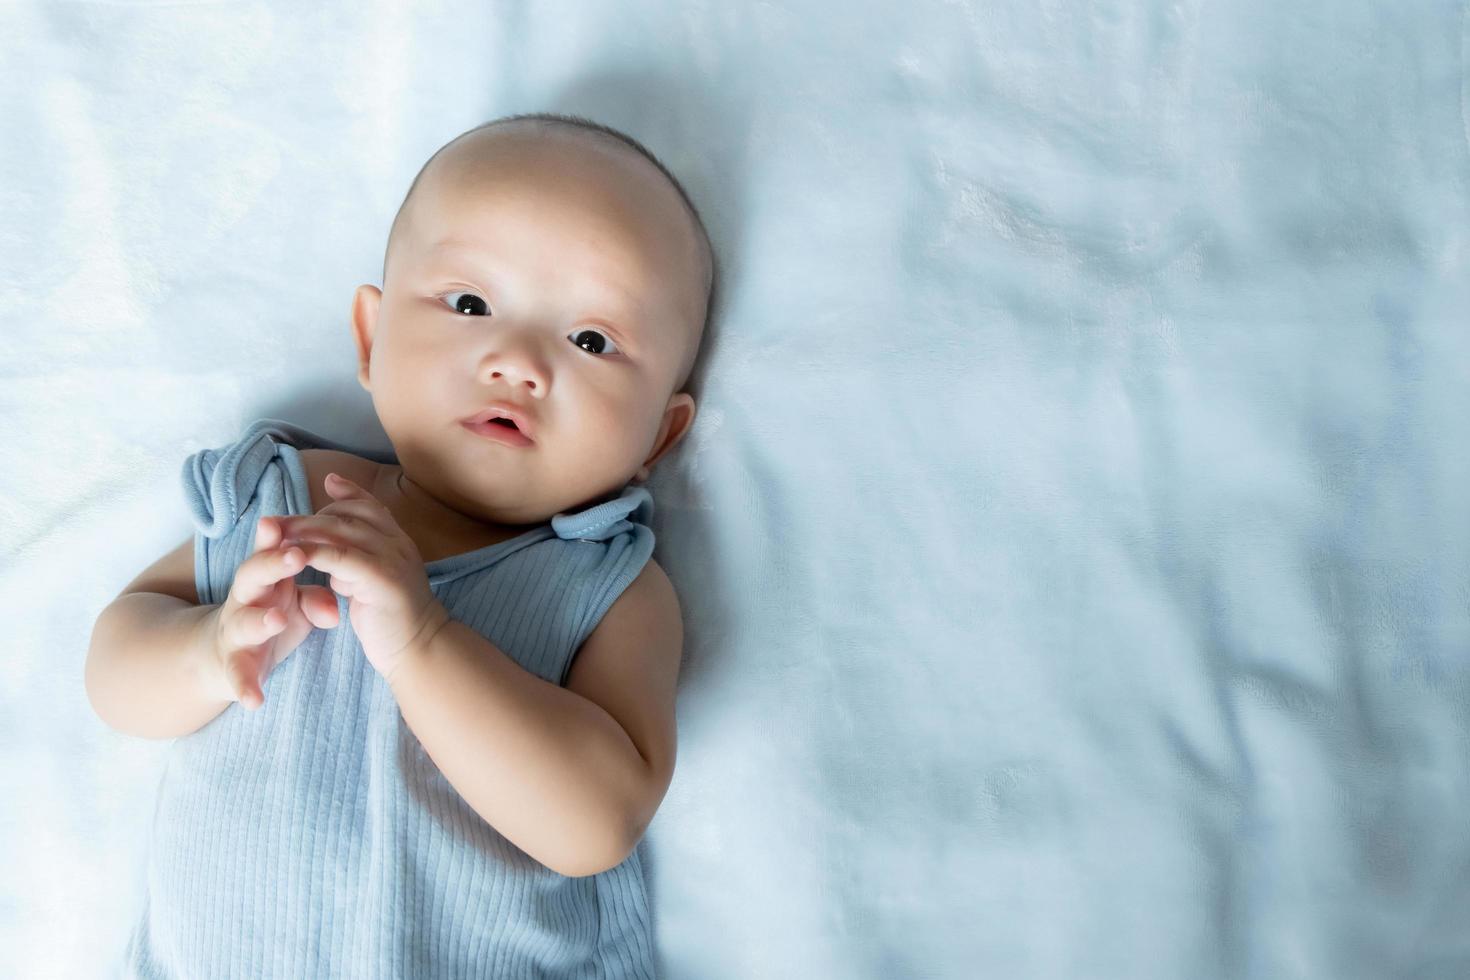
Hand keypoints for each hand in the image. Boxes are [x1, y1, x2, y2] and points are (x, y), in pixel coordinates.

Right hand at [206, 513, 340, 709]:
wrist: (223, 655)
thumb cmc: (270, 616)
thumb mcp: (296, 606)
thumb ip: (316, 600)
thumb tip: (336, 610)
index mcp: (265, 578)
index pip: (273, 549)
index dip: (282, 536)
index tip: (299, 522)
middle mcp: (245, 599)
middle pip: (253, 574)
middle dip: (272, 564)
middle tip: (295, 555)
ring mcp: (235, 632)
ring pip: (242, 622)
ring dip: (259, 619)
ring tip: (277, 618)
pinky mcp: (232, 665)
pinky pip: (237, 676)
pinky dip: (245, 686)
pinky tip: (254, 700)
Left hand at [273, 472, 449, 684]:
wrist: (420, 650)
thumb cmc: (392, 621)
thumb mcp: (373, 583)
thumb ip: (355, 562)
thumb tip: (327, 550)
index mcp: (398, 542)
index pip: (371, 507)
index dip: (349, 493)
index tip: (328, 482)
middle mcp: (398, 544)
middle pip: (350, 515)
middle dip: (310, 515)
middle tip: (276, 520)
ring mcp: (393, 559)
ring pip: (343, 531)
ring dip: (305, 529)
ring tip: (277, 534)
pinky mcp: (382, 579)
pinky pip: (342, 558)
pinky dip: (315, 553)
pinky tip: (294, 556)